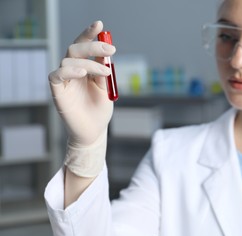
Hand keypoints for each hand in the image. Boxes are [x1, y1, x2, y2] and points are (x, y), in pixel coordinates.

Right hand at [49, 20, 115, 146]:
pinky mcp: (58, 91)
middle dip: (93, 45)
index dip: (89, 34)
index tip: (100, 25)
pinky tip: (83, 73)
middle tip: (111, 50)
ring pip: (69, 60)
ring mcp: (64, 80)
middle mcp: (73, 71)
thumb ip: (104, 70)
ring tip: (105, 73)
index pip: (84, 46)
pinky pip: (57, 75)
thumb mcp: (106, 87)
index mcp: (85, 68)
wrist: (94, 131)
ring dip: (90, 63)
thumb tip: (106, 52)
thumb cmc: (100, 110)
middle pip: (75, 49)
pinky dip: (69, 71)